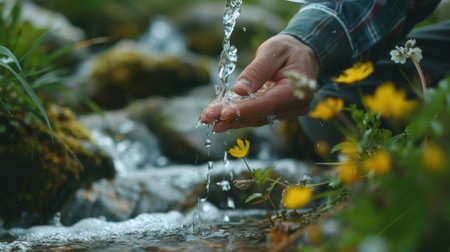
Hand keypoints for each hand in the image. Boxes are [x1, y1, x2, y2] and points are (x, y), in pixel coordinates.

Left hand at [200, 34, 319, 132]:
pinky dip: (239, 115)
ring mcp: (287, 112)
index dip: (244, 109)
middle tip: (207, 118)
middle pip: (259, 114)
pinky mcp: (278, 112)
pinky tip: (220, 116)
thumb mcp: (273, 51)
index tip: (224, 113)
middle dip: (232, 116)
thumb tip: (239, 90)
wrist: (302, 54)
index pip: (268, 104)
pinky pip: (257, 115)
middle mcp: (294, 106)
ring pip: (256, 118)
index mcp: (297, 90)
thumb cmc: (288, 49)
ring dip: (232, 119)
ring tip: (208, 118)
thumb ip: (257, 70)